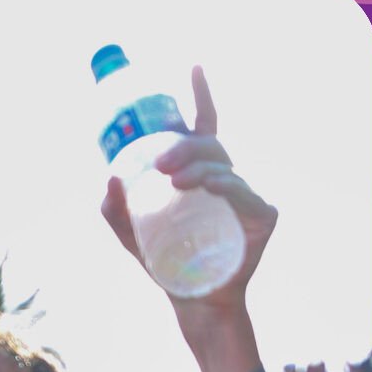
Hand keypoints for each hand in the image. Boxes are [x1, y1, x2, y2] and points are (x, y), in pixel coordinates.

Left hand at [101, 67, 277, 306]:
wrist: (194, 304)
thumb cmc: (167, 266)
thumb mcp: (131, 236)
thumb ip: (115, 210)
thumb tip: (108, 176)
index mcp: (200, 174)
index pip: (203, 126)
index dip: (200, 95)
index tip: (193, 66)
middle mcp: (225, 179)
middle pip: (208, 146)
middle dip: (185, 146)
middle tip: (160, 162)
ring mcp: (247, 196)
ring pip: (223, 167)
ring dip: (199, 167)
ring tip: (174, 179)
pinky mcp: (263, 216)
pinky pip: (242, 193)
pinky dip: (225, 186)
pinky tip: (208, 186)